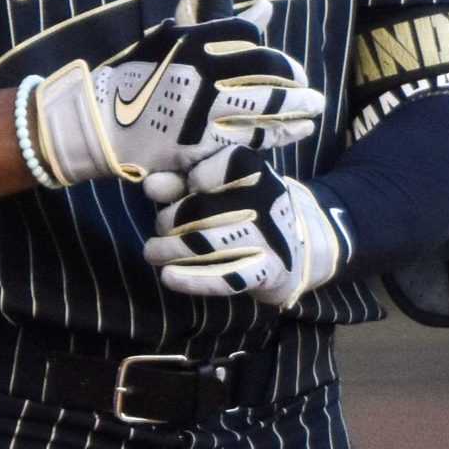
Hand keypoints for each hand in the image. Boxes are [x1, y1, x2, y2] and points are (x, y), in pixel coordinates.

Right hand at [28, 0, 321, 186]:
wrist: (104, 121)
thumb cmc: (141, 75)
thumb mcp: (175, 38)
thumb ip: (218, 23)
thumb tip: (264, 10)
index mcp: (198, 41)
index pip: (254, 42)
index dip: (278, 59)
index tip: (289, 69)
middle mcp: (206, 73)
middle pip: (269, 77)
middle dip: (295, 84)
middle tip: (310, 92)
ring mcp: (206, 111)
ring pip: (267, 111)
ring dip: (297, 112)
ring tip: (313, 112)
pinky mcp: (204, 144)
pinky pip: (250, 140)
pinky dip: (277, 137)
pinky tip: (295, 133)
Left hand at [140, 145, 351, 309]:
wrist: (298, 244)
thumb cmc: (245, 207)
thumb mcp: (218, 187)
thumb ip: (181, 181)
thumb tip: (150, 184)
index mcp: (252, 169)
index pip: (206, 172)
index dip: (184, 185)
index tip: (173, 193)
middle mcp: (264, 199)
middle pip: (200, 210)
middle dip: (169, 222)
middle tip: (159, 230)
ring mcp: (269, 237)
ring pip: (207, 244)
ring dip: (171, 250)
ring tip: (153, 253)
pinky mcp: (268, 271)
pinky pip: (227, 277)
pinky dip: (194, 279)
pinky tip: (169, 278)